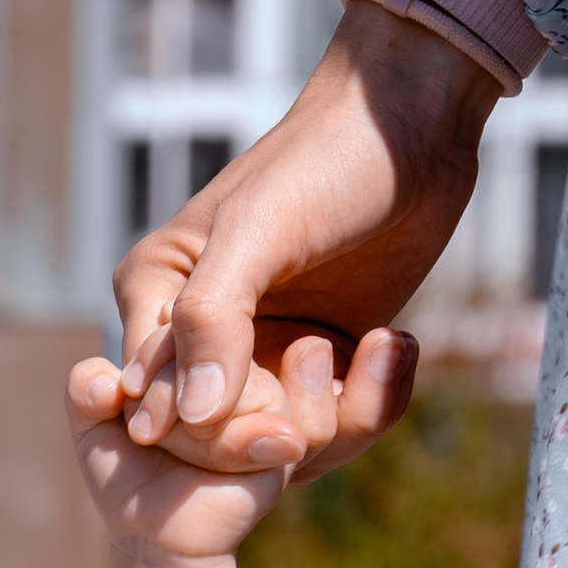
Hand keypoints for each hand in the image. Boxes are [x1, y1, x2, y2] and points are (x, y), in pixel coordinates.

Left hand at [67, 355, 285, 558]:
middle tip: (149, 437)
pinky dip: (228, 445)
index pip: (178, 316)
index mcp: (195, 346)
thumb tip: (110, 383)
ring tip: (181, 453)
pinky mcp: (287, 434)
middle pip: (208, 339)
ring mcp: (265, 395)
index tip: (127, 409)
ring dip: (192, 425)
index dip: (145, 365)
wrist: (155, 536)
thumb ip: (84, 388)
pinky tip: (218, 460)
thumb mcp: (93, 428)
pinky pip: (266, 418)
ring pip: (237, 377)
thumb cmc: (130, 475)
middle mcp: (235, 362)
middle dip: (163, 395)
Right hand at [113, 4, 489, 476]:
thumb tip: (187, 416)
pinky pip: (336, 426)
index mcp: (155, 301)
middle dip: (282, 428)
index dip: (213, 439)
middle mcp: (196, 340)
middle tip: (329, 358)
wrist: (411, 122)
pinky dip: (374, 402)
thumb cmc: (323, 158)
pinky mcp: (317, 364)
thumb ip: (212, 318)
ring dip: (339, 417)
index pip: (158, 409)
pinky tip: (395, 343)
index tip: (279, 432)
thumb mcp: (259, 228)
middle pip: (217, 442)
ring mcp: (259, 357)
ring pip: (281, 445)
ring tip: (380, 343)